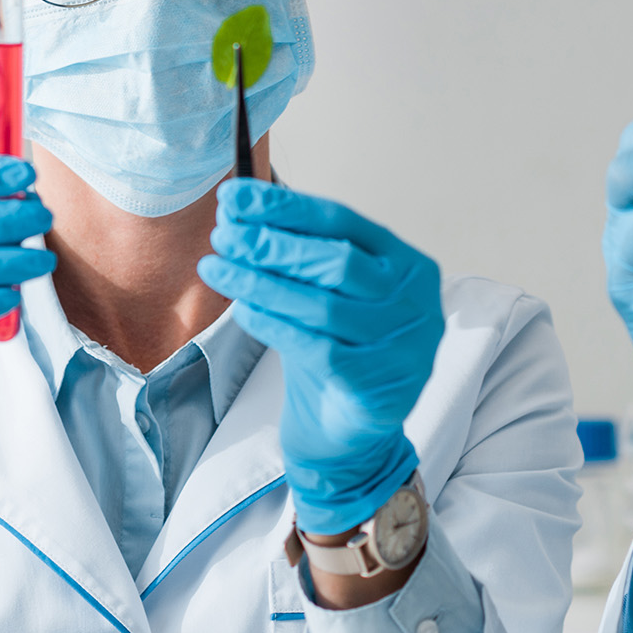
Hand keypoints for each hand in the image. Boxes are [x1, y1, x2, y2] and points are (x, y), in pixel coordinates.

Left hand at [198, 179, 440, 534]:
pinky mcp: (378, 385)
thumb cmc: (337, 350)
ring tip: (217, 267)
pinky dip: (273, 323)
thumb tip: (236, 208)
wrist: (350, 434)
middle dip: (272, 244)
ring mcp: (403, 346)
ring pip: (322, 304)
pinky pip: (314, 346)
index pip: (343, 222)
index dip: (284, 208)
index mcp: (407, 265)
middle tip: (224, 234)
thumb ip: (298, 254)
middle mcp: (415, 302)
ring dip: (261, 282)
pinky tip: (243, 309)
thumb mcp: (326, 295)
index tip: (234, 197)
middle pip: (336, 262)